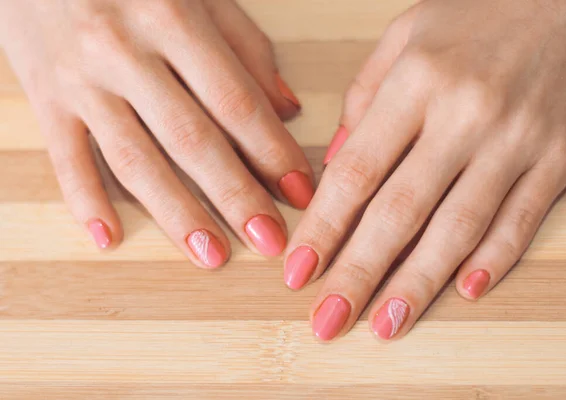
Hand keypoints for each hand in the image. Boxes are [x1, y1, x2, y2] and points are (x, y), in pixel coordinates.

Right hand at [0, 0, 313, 266]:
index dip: (272, 151)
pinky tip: (109, 239)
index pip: (234, 100)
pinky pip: (66, 157)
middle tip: (267, 240)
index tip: (300, 192)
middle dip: (234, 195)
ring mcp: (80, 79)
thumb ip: (245, 48)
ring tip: (210, 255)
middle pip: (190, 138)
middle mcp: (124, 52)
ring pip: (134, 158)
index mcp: (173, 18)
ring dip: (175, 213)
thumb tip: (289, 109)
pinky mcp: (45, 97)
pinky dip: (85, 200)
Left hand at [285, 0, 565, 340]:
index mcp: (416, 82)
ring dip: (418, 283)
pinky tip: (463, 291)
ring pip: (459, 227)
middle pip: (400, 211)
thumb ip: (362, 97)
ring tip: (386, 324)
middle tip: (328, 319)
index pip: (356, 172)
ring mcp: (516, 139)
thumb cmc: (481, 13)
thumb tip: (333, 164)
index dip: (323, 228)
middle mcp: (464, 115)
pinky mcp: (559, 156)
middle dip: (358, 273)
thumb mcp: (407, 35)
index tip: (298, 271)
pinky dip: (494, 258)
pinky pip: (523, 218)